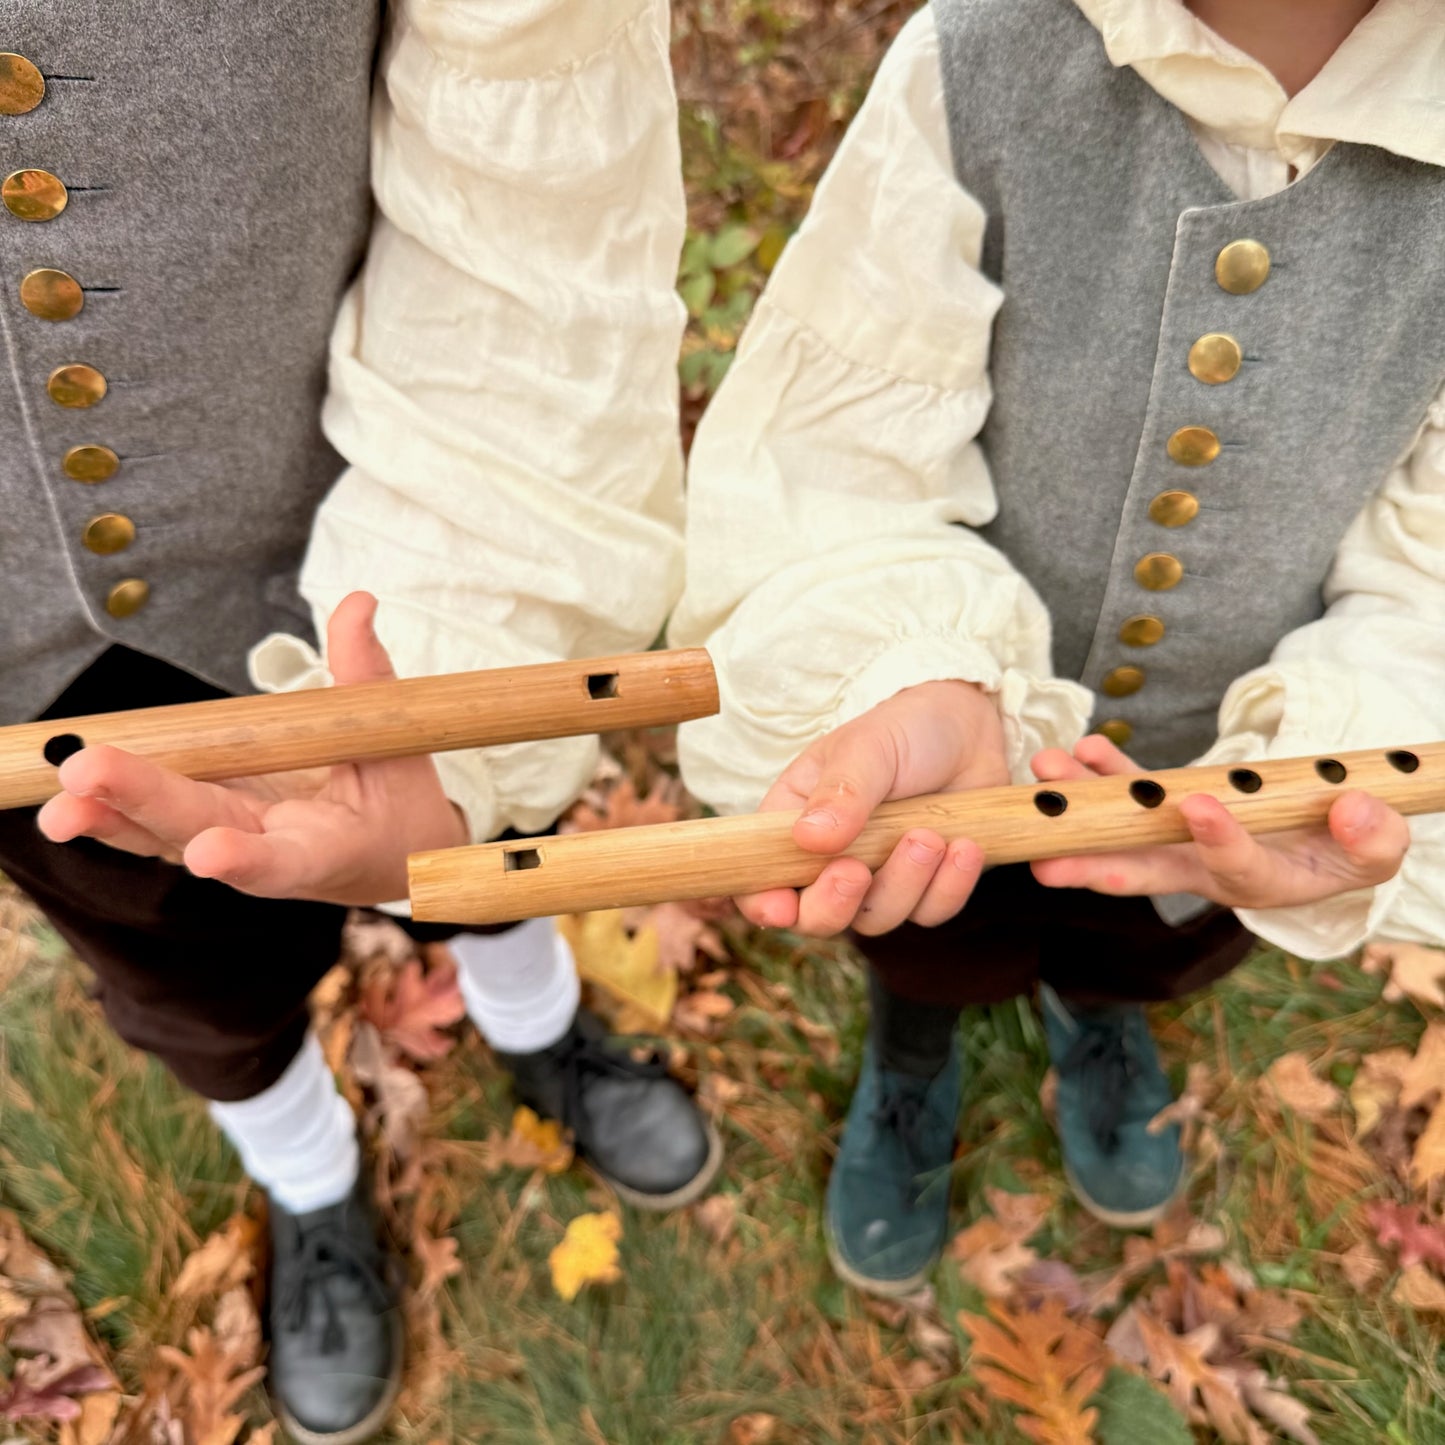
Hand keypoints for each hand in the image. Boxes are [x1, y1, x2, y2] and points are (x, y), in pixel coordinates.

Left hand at [36, 592, 468, 904]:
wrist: (389, 856)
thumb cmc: (398, 803)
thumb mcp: (398, 743)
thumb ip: (368, 675)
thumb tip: (357, 602)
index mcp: (329, 847)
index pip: (286, 859)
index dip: (249, 859)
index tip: (213, 854)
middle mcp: (270, 852)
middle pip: (199, 832)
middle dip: (142, 806)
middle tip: (86, 777)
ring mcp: (232, 841)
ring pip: (161, 834)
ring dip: (109, 818)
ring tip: (59, 804)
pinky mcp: (205, 828)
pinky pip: (151, 822)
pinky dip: (110, 811)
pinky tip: (67, 793)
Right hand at [738, 680, 1008, 937]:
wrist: (973, 728)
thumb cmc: (905, 730)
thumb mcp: (867, 746)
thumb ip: (840, 791)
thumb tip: (809, 838)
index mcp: (795, 821)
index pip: (761, 879)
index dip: (763, 904)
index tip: (781, 909)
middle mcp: (831, 858)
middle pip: (817, 916)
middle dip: (835, 905)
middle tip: (855, 871)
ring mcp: (880, 876)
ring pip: (878, 918)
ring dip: (904, 883)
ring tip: (928, 835)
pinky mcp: (928, 886)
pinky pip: (931, 911)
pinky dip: (949, 886)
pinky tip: (964, 846)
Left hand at [1029, 734, 1409, 908]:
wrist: (1317, 837)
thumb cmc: (1347, 845)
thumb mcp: (1375, 847)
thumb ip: (1371, 837)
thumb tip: (1351, 810)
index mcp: (1262, 883)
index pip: (1235, 867)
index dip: (1219, 840)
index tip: (1201, 807)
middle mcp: (1206, 871)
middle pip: (1147, 872)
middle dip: (1095, 867)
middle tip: (1046, 865)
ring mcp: (1178, 842)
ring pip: (1122, 829)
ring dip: (1080, 803)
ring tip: (1045, 772)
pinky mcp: (1166, 811)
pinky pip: (1128, 792)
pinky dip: (1103, 772)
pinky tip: (1080, 750)